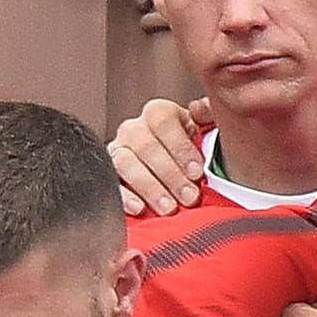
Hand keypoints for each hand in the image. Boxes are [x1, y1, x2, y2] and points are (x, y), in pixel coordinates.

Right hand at [111, 96, 215, 215]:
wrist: (173, 168)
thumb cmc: (191, 150)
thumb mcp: (205, 129)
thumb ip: (209, 115)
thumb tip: (200, 108)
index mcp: (158, 113)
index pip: (164, 122)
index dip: (180, 148)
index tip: (197, 172)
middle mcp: (133, 129)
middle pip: (145, 146)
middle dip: (170, 175)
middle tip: (189, 196)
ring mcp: (117, 151)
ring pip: (126, 164)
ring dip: (149, 188)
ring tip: (168, 207)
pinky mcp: (108, 176)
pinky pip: (111, 184)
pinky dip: (124, 198)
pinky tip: (139, 209)